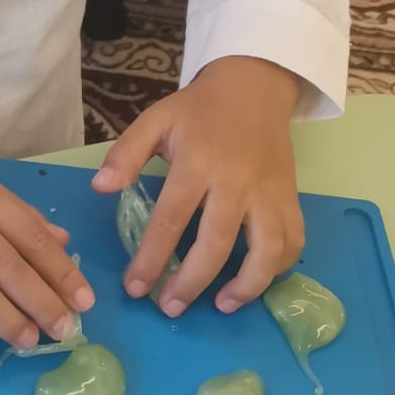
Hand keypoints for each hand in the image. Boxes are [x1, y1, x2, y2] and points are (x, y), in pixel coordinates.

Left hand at [91, 57, 304, 316]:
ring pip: (268, 248)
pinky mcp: (291, 197)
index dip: (151, 259)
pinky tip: (256, 280)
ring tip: (222, 305)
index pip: (171, 220)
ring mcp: (270, 192)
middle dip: (192, 282)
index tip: (135, 288)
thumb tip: (100, 188)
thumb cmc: (198, 109)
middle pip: (218, 243)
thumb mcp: (155, 120)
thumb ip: (126, 153)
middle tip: (170, 308)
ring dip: (248, 285)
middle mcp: (237, 181)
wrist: (254, 87)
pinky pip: (294, 239)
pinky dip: (279, 266)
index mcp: (198, 162)